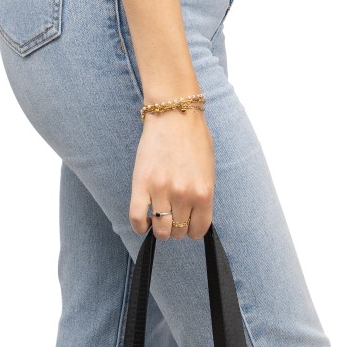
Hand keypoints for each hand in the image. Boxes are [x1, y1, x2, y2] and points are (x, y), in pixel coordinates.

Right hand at [128, 109, 213, 240]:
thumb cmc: (194, 140)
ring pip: (160, 230)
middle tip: (172, 217)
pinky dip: (139, 226)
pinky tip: (144, 222)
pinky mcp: (142, 184)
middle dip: (176, 228)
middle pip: (179, 231)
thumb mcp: (208, 172)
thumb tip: (195, 218)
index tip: (188, 226)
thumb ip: (202, 197)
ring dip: (160, 230)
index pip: (198, 230)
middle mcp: (184, 195)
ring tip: (158, 219)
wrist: (174, 115)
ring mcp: (162, 190)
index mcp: (204, 193)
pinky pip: (137, 218)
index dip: (193, 231)